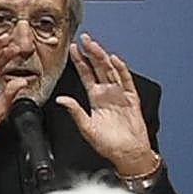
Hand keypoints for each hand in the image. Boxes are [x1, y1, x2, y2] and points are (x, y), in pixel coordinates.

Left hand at [56, 33, 155, 175]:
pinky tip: (114, 61)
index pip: (86, 75)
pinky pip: (126, 81)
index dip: (80, 62)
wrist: (127, 154)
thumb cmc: (108, 144)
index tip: (74, 49)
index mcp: (95, 99)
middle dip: (91, 53)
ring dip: (103, 58)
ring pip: (110, 71)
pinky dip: (121, 70)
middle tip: (84, 39)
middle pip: (98, 68)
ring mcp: (119, 94)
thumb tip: (61, 100)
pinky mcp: (131, 99)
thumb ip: (75, 112)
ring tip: (95, 46)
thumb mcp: (86, 128)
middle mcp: (107, 94)